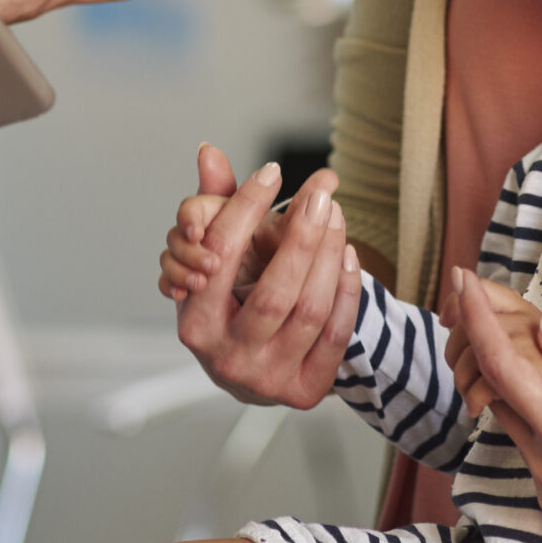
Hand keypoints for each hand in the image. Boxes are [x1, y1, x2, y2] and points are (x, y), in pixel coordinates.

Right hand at [173, 153, 360, 409]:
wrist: (251, 371)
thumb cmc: (230, 305)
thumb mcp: (215, 260)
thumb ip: (214, 203)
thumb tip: (209, 151)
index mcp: (194, 323)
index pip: (221, 257)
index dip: (246, 209)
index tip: (271, 172)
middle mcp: (227, 358)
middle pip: (274, 290)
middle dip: (303, 234)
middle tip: (322, 192)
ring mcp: (268, 379)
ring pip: (311, 309)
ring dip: (330, 255)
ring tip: (336, 215)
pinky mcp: (305, 391)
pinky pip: (336, 332)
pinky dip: (346, 289)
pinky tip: (346, 254)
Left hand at [450, 273, 541, 542]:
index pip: (499, 366)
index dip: (477, 319)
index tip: (461, 281)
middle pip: (494, 395)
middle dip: (484, 347)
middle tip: (487, 306)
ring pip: (513, 424)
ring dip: (510, 384)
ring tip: (526, 347)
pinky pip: (534, 452)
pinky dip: (534, 418)